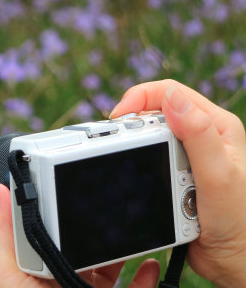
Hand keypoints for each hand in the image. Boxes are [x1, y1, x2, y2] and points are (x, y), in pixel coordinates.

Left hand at [0, 180, 160, 287]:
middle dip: (98, 229)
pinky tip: (149, 264)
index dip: (61, 211)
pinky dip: (145, 277)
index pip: (51, 233)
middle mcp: (63, 280)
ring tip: (133, 230)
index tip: (72, 187)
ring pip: (111, 268)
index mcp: (37, 271)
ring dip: (125, 248)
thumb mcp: (7, 279)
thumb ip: (1, 236)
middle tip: (111, 207)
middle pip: (85, 249)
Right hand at [110, 79, 245, 287]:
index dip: (139, 98)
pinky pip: (147, 160)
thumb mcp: (218, 174)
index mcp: (216, 125)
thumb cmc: (239, 221)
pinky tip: (148, 182)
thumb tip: (171, 98)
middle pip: (154, 112)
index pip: (170, 93)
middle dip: (134, 127)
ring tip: (145, 171)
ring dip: (139, 152)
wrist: (234, 259)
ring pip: (147, 137)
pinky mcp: (174, 173)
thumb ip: (198, 134)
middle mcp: (202, 135)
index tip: (118, 118)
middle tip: (122, 144)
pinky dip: (140, 169)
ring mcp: (186, 154)